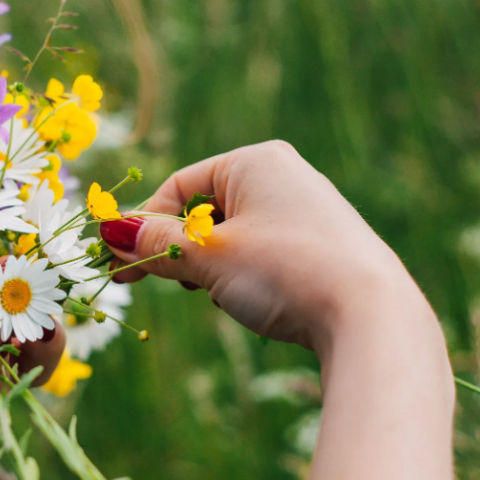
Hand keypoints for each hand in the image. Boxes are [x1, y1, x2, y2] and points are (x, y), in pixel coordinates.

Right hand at [106, 143, 460, 479]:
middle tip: (170, 285)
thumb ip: (154, 244)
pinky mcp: (327, 248)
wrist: (371, 318)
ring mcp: (311, 212)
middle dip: (183, 251)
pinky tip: (261, 304)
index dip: (145, 228)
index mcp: (256, 161)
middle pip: (206, 211)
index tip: (122, 269)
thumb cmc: (283, 272)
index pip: (179, 187)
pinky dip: (249, 278)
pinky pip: (267, 256)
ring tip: (226, 295)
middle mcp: (287, 176)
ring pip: (235, 238)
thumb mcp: (206, 258)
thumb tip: (108, 233)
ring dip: (215, 269)